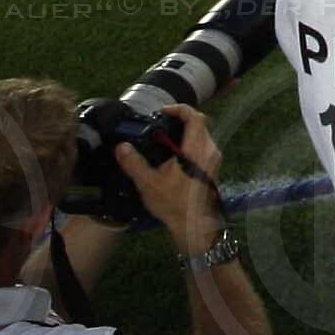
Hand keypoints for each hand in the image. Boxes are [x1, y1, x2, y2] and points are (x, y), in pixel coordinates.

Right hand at [117, 108, 224, 248]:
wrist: (194, 225)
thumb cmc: (174, 204)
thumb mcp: (148, 183)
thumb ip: (134, 163)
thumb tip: (121, 147)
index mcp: (197, 149)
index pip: (194, 117)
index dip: (179, 109)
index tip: (162, 111)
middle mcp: (209, 150)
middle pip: (199, 123)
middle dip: (179, 120)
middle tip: (159, 124)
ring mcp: (213, 159)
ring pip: (201, 135)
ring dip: (183, 132)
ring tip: (162, 140)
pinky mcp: (212, 168)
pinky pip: (202, 146)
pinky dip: (188, 143)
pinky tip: (171, 155)